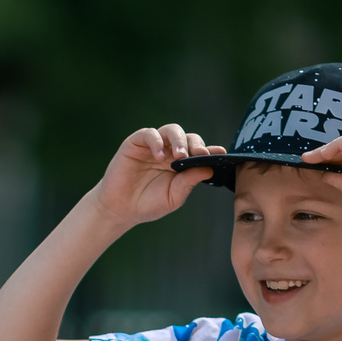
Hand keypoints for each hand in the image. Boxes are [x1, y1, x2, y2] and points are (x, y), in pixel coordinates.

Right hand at [88, 125, 223, 226]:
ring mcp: (153, 145)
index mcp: (181, 164)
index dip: (210, 150)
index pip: (199, 151)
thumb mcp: (173, 196)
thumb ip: (189, 182)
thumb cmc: (148, 204)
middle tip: (200, 155)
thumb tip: (209, 169)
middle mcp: (169, 151)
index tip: (220, 153)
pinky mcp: (136, 143)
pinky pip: (149, 133)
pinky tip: (159, 156)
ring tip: (180, 155)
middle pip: (188, 138)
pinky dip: (156, 141)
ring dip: (179, 140)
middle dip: (196, 145)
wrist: (121, 209)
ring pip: (171, 130)